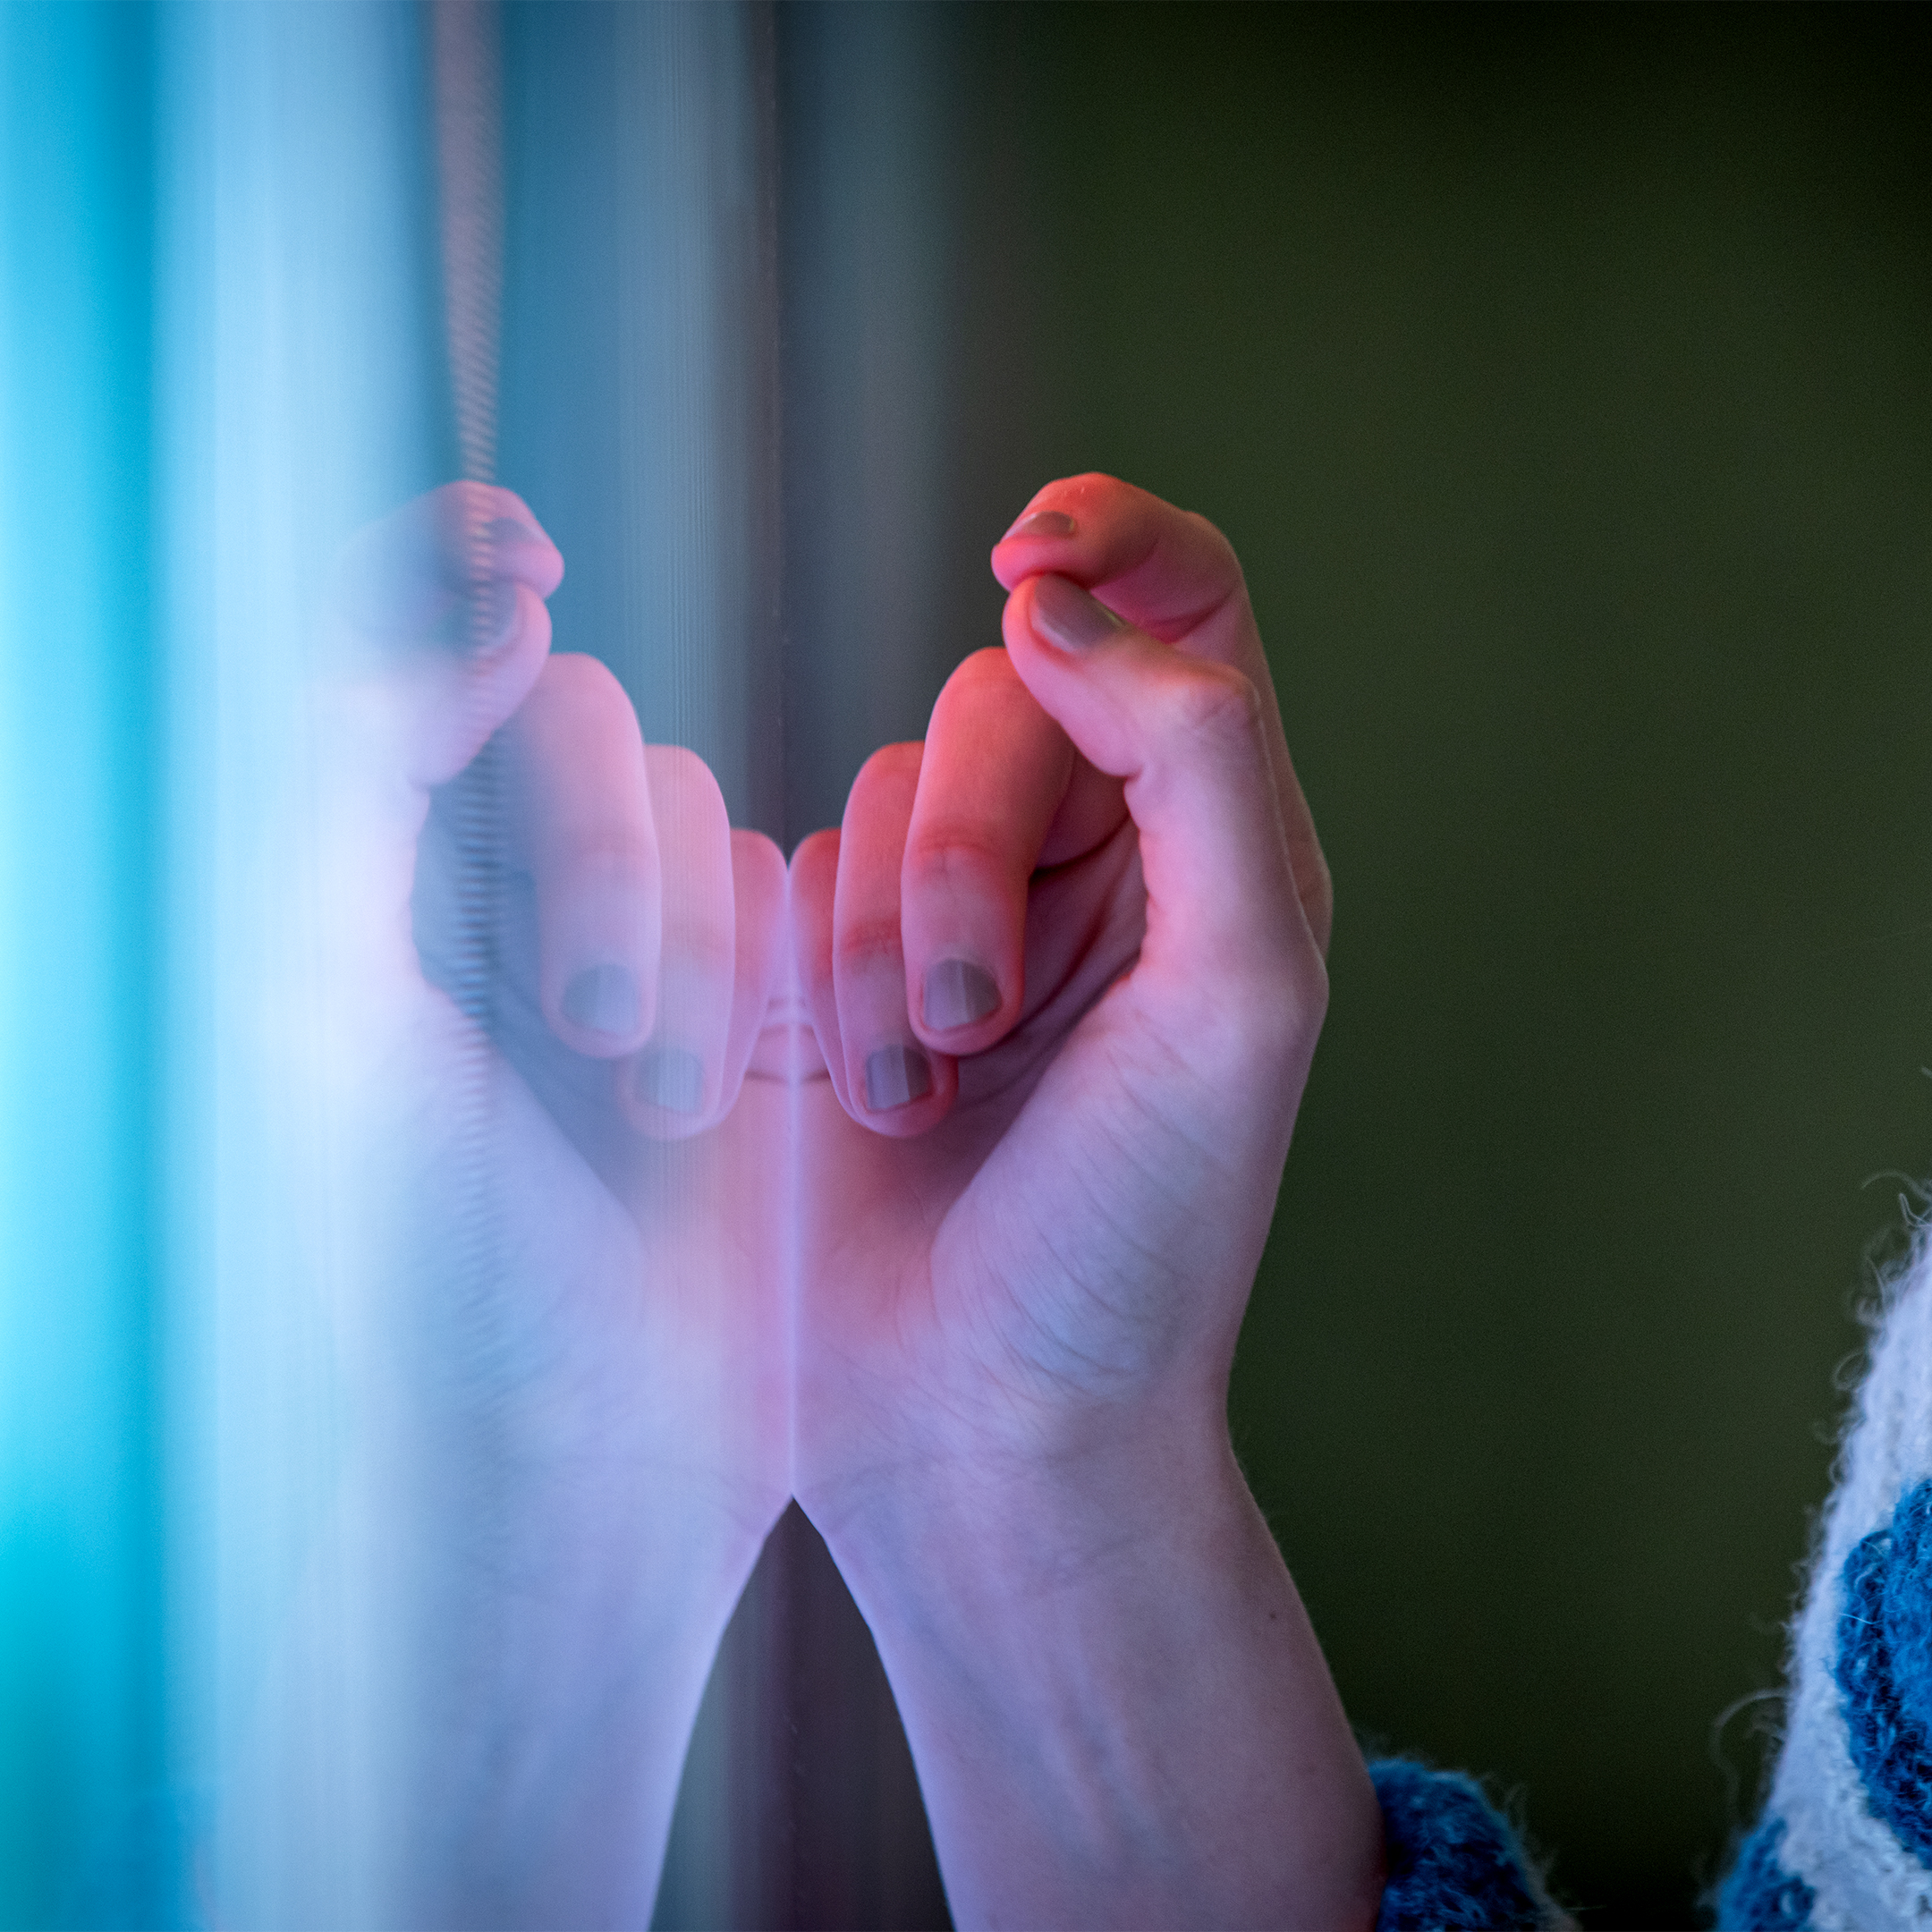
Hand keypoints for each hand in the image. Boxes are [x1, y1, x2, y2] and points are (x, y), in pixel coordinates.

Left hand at [222, 484, 788, 1929]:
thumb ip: (343, 775)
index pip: (378, 648)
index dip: (440, 565)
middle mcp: (476, 888)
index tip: (530, 564)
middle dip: (607, 859)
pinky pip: (779, 876)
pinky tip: (747, 1083)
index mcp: (347, 877)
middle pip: (570, 723)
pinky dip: (777, 955)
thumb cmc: (439, 1261)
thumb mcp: (330, 1013)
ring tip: (665, 1105)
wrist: (599, 1448)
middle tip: (596, 1031)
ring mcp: (618, 933)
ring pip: (692, 803)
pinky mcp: (737, 992)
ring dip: (692, 937)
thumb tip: (483, 616)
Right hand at [789, 475, 1380, 1927]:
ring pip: (878, 792)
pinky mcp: (831, 975)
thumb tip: (1060, 611)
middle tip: (974, 1020)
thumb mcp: (1236, 995)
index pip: (1184, 603)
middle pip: (999, 697)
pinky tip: (855, 1105)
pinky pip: (785, 873)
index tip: (1022, 560)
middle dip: (961, 853)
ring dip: (880, 947)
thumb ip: (1194, 766)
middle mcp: (1088, 858)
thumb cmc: (1138, 1234)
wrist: (983, 1419)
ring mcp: (949, 914)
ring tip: (917, 1096)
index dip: (1112, 539)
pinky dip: (807, 981)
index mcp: (1215, 845)